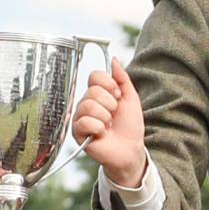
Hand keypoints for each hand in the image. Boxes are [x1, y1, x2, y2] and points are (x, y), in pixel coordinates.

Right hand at [70, 60, 147, 191]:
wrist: (131, 149)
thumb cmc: (130, 126)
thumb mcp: (130, 98)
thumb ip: (122, 78)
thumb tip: (114, 59)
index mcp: (97, 93)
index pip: (95, 75)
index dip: (109, 84)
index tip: (118, 96)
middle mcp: (86, 103)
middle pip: (93, 91)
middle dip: (110, 104)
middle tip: (114, 115)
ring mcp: (80, 117)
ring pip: (89, 106)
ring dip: (105, 117)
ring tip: (109, 125)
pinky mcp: (77, 132)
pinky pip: (84, 122)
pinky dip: (98, 128)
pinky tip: (102, 134)